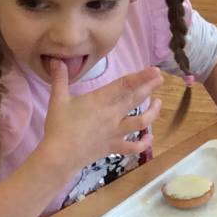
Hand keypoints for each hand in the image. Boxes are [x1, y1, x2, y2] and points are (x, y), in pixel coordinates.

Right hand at [38, 63, 161, 169]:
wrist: (60, 156)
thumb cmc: (58, 127)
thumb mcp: (57, 99)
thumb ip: (59, 78)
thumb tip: (56, 60)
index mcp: (100, 100)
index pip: (125, 85)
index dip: (142, 76)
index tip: (155, 70)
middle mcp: (113, 115)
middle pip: (136, 99)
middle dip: (150, 87)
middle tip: (160, 79)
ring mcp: (116, 132)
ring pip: (141, 122)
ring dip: (153, 112)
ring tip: (159, 103)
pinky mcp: (114, 147)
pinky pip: (133, 147)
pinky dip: (143, 143)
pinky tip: (150, 138)